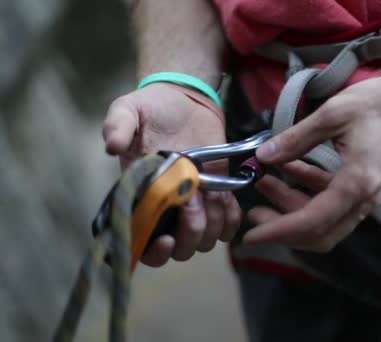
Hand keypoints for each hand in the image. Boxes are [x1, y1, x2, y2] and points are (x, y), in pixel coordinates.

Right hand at [102, 82, 241, 265]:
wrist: (184, 100)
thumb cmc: (152, 108)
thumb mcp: (127, 110)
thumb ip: (116, 126)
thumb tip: (112, 147)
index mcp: (140, 197)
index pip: (143, 244)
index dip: (155, 253)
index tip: (167, 239)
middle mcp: (167, 209)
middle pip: (181, 250)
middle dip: (190, 232)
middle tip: (192, 199)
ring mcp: (194, 205)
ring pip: (206, 241)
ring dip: (212, 223)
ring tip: (209, 194)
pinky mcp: (218, 195)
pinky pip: (228, 224)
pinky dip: (231, 218)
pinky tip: (226, 198)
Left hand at [243, 67, 380, 251]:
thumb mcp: (332, 113)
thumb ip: (295, 139)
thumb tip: (262, 157)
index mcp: (357, 183)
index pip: (312, 222)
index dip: (278, 231)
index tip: (249, 235)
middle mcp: (366, 199)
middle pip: (320, 233)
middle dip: (284, 227)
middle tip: (254, 211)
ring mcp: (371, 196)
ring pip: (327, 220)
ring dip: (295, 207)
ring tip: (266, 182)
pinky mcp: (371, 188)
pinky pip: (337, 203)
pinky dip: (312, 193)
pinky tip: (292, 170)